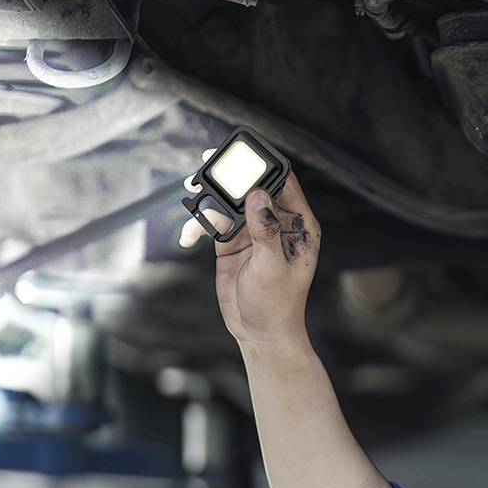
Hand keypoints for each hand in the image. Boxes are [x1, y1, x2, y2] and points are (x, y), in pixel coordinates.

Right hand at [178, 167, 319, 348]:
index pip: (283, 182)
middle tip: (204, 170)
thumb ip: (265, 230)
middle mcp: (276, 222)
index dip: (263, 165)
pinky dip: (198, 226)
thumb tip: (257, 194)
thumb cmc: (277, 304)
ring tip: (191, 201)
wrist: (258, 332)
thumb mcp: (272, 267)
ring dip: (207, 202)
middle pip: (250, 186)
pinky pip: (212, 223)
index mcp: (298, 224)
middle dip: (227, 179)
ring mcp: (252, 231)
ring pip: (227, 203)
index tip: (240, 155)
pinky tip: (189, 238)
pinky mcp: (232, 242)